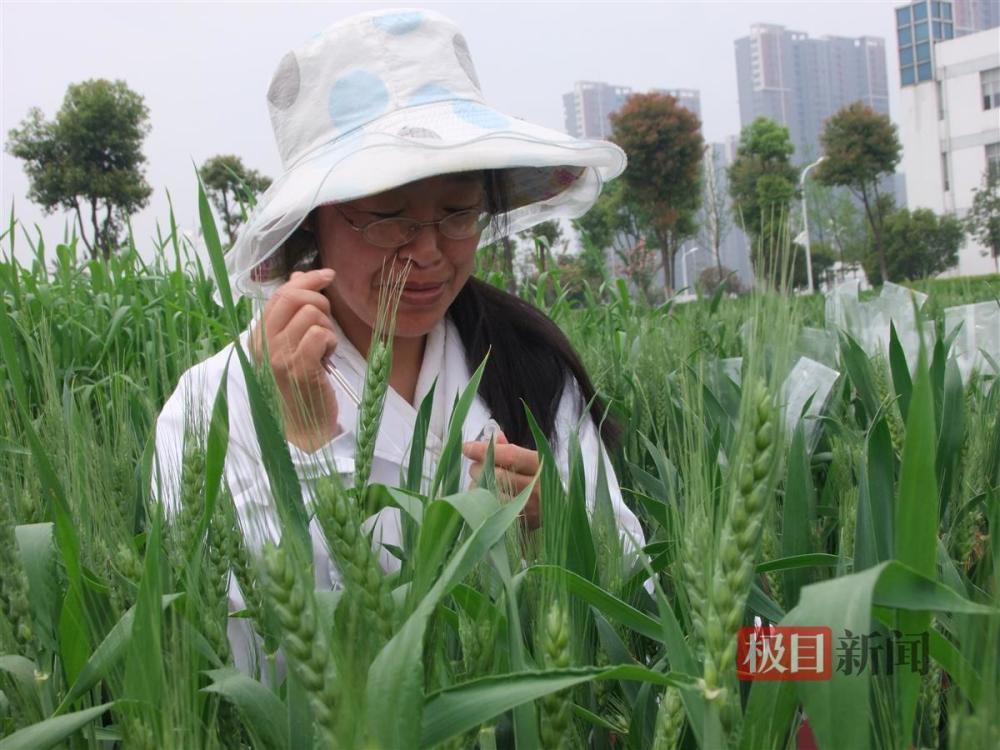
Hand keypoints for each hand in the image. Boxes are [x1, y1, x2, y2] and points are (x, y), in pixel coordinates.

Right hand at [249, 268, 339, 451]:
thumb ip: (293, 311)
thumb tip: (299, 275)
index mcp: (258, 336)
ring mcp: (278, 356)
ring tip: (324, 350)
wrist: (303, 426)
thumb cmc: (301, 384)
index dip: (306, 280)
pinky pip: (321, 334)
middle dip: (319, 300)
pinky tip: (327, 359)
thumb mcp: (292, 343)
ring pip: (312, 314)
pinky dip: (331, 343)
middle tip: (327, 323)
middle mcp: (263, 344)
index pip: (280, 293)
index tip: (327, 275)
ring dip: (327, 329)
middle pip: (293, 296)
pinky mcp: (298, 368)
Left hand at [462, 431, 541, 529]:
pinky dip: (482, 505)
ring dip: (478, 488)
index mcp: (541, 467)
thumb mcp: (531, 459)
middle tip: (476, 467)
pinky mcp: (521, 527)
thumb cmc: (542, 478)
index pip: (510, 456)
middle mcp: (537, 489)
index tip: (466, 447)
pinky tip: (483, 500)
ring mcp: (529, 511)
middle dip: (479, 469)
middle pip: (497, 476)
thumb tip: (492, 438)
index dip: (485, 450)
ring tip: (481, 483)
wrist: (562, 509)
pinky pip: (492, 514)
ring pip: (491, 497)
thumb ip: (510, 448)